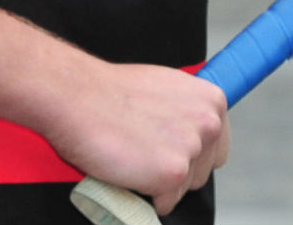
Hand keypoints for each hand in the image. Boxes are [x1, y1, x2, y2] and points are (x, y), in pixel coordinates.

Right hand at [39, 57, 228, 215]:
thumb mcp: (163, 88)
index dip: (189, 153)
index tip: (166, 149)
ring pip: (184, 188)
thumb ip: (185, 111)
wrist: (75, 95)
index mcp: (211, 100)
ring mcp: (192, 149)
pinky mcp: (173, 174)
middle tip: (142, 152)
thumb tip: (189, 134)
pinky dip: (144, 196)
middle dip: (175, 169)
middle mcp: (210, 123)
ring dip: (158, 182)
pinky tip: (127, 171)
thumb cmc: (108, 91)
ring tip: (131, 156)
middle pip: (203, 171)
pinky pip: (166, 203)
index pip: (216, 146)